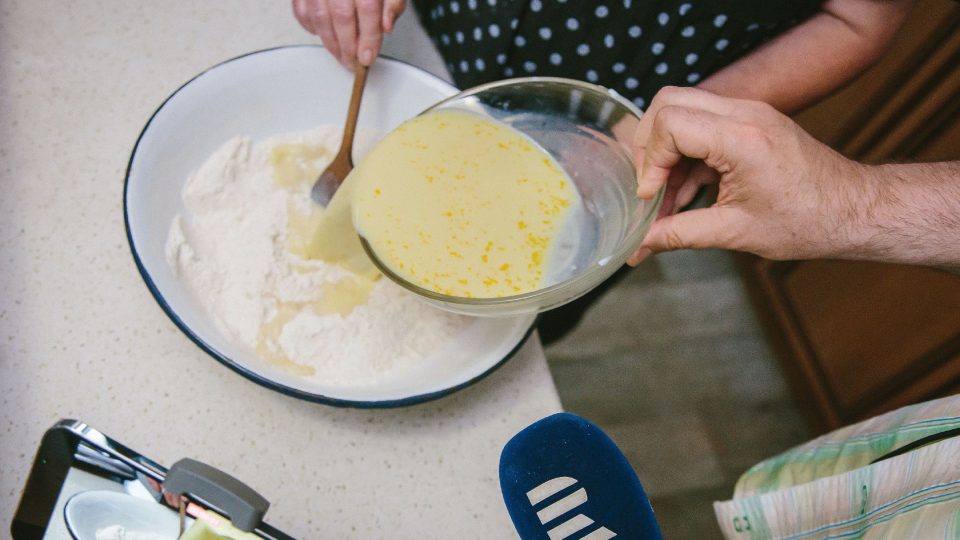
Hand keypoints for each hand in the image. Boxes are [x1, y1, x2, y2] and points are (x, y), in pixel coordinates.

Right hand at [292, 0, 405, 67]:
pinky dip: (312, 29)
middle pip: (342, 15)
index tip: (368, 58)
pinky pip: (301, 12)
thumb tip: (386, 26)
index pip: (368, 8)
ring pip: (320, 17)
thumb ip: (392, 4)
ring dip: (331, 44)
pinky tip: (325, 36)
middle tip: (354, 63)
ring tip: (342, 56)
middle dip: (348, 47)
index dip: (369, 37)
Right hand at [630, 86, 875, 263]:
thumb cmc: (807, 222)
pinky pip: (703, 123)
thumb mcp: (734, 233)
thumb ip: (679, 235)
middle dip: (648, 144)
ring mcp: (749, 112)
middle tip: (649, 185)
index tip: (651, 197)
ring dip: (667, 150)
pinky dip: (687, 153)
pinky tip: (686, 193)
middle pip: (668, 102)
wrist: (853, 210)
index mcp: (741, 138)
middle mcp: (744, 113)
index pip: (670, 124)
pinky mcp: (752, 121)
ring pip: (683, 109)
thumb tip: (639, 246)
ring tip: (667, 198)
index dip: (650, 162)